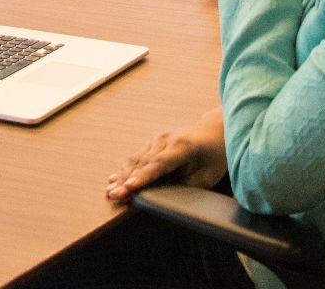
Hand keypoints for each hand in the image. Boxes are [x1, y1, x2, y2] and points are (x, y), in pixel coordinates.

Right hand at [106, 108, 228, 203]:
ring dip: (122, 176)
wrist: (214, 129)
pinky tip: (113, 179)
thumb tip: (166, 195)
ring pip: (136, 160)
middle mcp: (166, 140)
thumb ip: (188, 184)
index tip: (130, 187)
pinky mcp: (153, 142)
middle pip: (143, 163)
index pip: (159, 164)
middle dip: (126, 181)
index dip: (144, 177)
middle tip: (113, 195)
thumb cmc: (215, 155)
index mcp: (183, 146)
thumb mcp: (209, 174)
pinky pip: (137, 157)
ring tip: (109, 190)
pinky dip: (125, 169)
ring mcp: (158, 139)